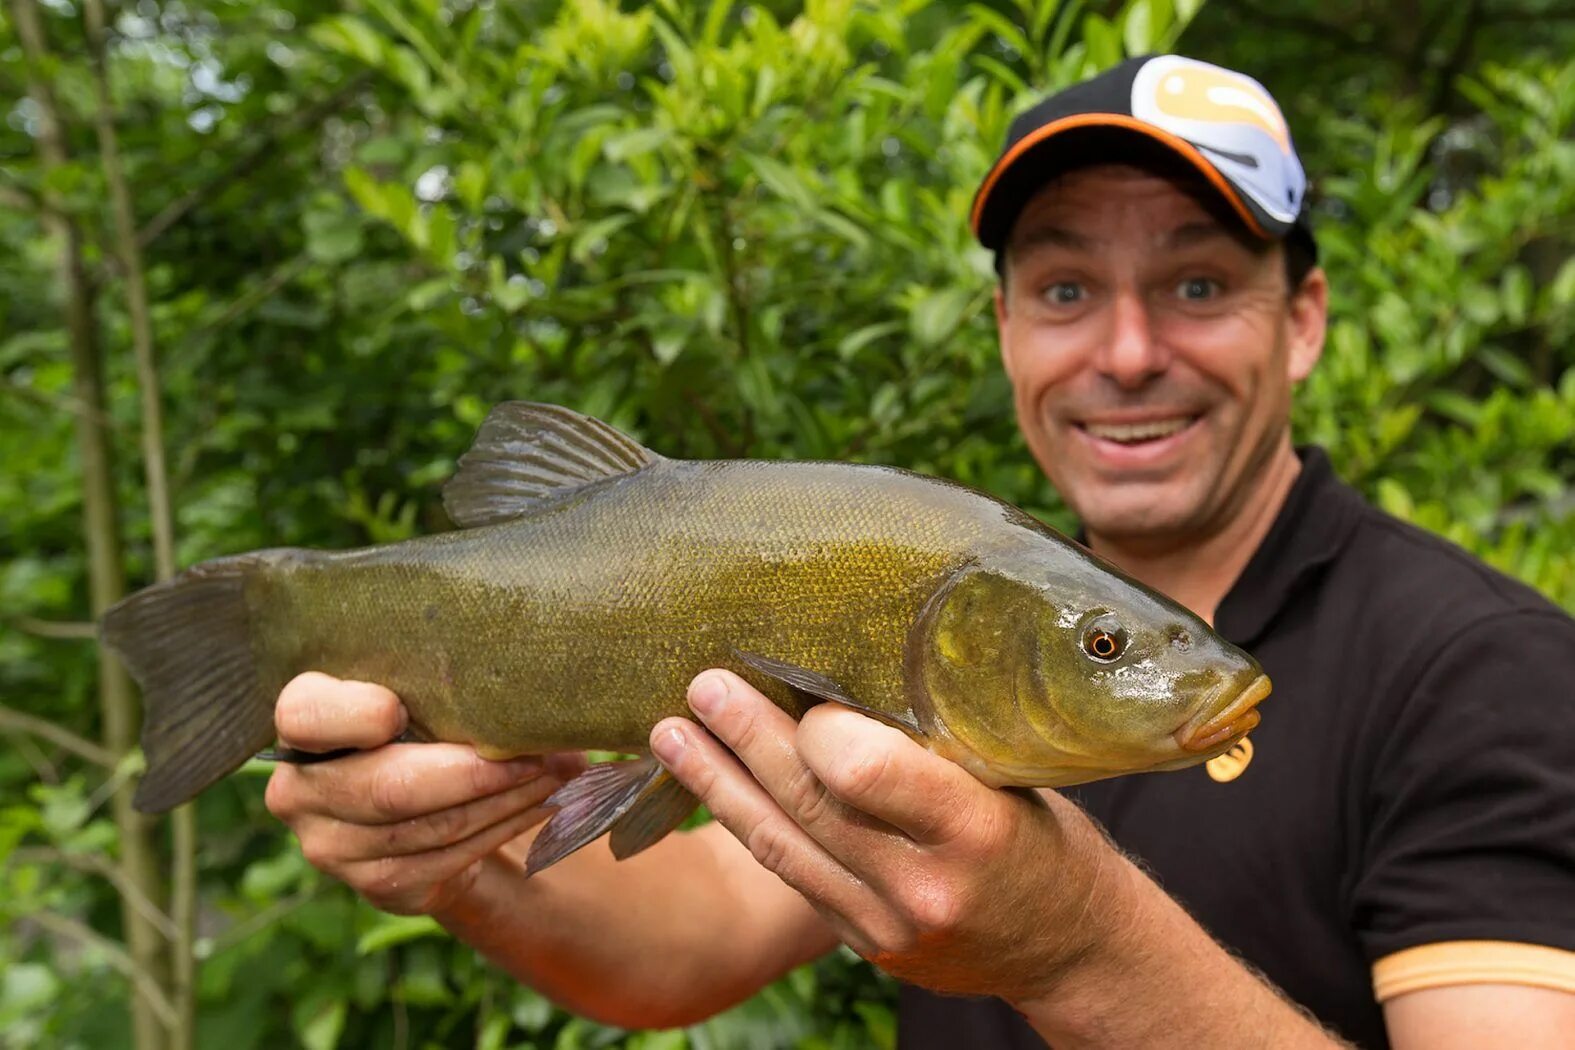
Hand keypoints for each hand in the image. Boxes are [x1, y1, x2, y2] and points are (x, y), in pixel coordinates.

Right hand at [264, 672, 582, 914]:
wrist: (417, 794)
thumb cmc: (423, 716)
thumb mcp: (418, 685)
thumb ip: (439, 680)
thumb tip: (526, 686)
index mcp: (301, 720)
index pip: (309, 716)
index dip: (359, 714)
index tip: (402, 709)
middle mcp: (300, 790)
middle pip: (391, 788)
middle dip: (478, 772)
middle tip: (541, 751)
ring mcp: (331, 846)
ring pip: (431, 828)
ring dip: (507, 801)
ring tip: (561, 774)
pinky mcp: (374, 885)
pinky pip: (448, 860)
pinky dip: (505, 828)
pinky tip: (544, 805)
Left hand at [649, 669, 1118, 1003]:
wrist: (1071, 951)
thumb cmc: (1050, 842)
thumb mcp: (1017, 779)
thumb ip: (937, 744)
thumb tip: (850, 670)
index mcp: (974, 831)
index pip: (862, 769)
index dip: (816, 722)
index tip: (796, 677)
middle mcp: (922, 887)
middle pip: (808, 802)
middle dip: (744, 740)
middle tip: (700, 684)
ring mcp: (887, 927)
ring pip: (782, 847)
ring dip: (718, 786)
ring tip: (669, 735)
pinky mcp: (863, 946)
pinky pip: (793, 877)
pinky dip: (750, 827)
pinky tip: (715, 787)